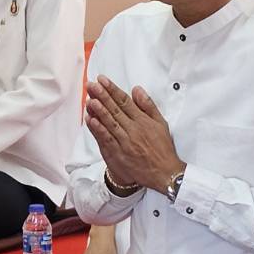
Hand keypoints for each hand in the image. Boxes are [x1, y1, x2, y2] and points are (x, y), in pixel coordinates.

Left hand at [85, 76, 184, 192]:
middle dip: (102, 96)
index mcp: (143, 121)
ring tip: (90, 98)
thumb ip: (148, 105)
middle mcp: (133, 130)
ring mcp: (124, 142)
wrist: (163, 173)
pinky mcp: (118, 153)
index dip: (112, 89)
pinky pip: (106, 139)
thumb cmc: (162, 148)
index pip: (125, 101)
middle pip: (115, 110)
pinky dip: (97, 129)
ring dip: (98, 110)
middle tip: (92, 85)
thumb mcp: (161, 123)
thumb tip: (136, 89)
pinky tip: (90, 119)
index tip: (102, 80)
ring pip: (109, 123)